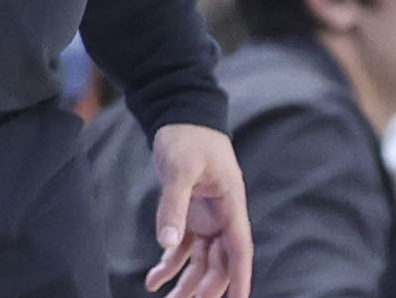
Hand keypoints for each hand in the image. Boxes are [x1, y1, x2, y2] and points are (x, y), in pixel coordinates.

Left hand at [143, 123, 252, 297]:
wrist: (180, 116)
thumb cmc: (187, 137)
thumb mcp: (179, 169)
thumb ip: (174, 205)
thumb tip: (168, 243)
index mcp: (230, 204)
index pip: (240, 248)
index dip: (241, 277)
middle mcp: (222, 216)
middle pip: (220, 262)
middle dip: (205, 288)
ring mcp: (207, 218)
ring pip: (201, 261)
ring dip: (186, 283)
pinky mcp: (190, 215)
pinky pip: (184, 248)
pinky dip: (169, 264)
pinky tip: (153, 280)